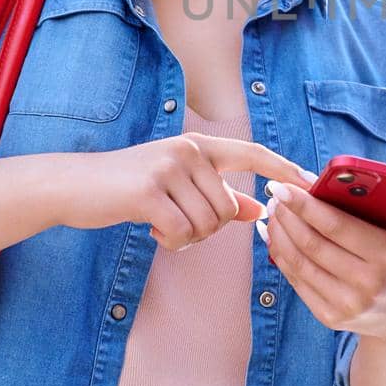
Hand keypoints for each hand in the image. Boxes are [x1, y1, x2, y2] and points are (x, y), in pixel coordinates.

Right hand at [59, 133, 309, 251]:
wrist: (75, 185)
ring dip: (188, 236)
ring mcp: (168, 168)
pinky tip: (152, 229)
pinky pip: (184, 232)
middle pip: (228, 208)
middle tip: (178, 224)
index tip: (310, 181)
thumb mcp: (177, 184)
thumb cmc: (129, 187)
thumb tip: (260, 209)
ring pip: (209, 223)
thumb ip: (219, 194)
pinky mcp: (150, 192)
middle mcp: (187, 150)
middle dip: (209, 228)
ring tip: (163, 224)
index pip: (252, 153)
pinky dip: (172, 241)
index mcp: (198, 145)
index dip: (283, 167)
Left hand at [261, 175, 385, 348]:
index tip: (286, 185)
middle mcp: (366, 284)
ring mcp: (346, 304)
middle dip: (288, 215)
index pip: (338, 227)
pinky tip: (274, 237)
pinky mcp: (331, 317)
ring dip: (280, 234)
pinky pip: (298, 283)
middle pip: (313, 244)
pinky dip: (281, 258)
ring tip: (272, 211)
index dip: (307, 205)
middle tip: (274, 193)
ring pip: (300, 263)